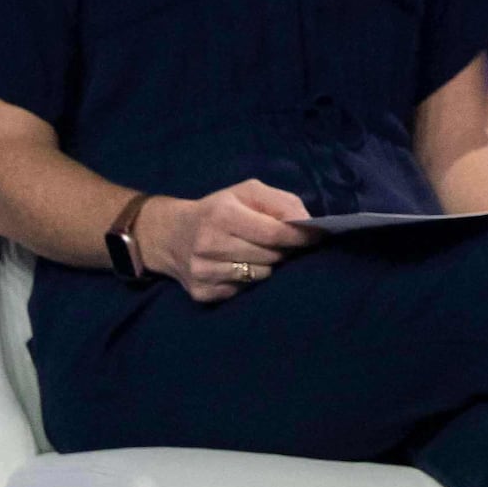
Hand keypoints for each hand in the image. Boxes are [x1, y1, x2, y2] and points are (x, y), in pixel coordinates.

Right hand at [142, 178, 316, 302]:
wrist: (170, 235)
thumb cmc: (217, 209)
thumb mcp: (246, 193)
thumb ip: (281, 202)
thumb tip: (309, 223)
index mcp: (221, 215)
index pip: (273, 233)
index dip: (300, 237)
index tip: (317, 236)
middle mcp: (209, 245)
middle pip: (270, 256)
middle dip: (284, 250)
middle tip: (282, 243)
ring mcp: (204, 272)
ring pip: (260, 276)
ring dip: (267, 265)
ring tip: (257, 253)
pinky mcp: (202, 293)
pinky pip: (243, 290)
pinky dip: (248, 280)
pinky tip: (238, 266)